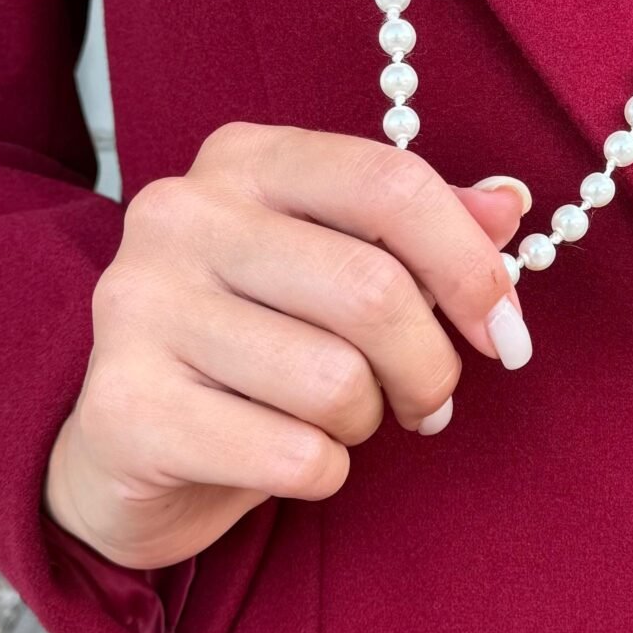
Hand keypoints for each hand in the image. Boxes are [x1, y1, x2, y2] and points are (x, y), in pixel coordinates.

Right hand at [43, 123, 531, 570]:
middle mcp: (180, 215)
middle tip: (427, 400)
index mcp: (243, 160)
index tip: (504, 331)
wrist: (124, 447)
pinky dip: (320, 472)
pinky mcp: (126, 407)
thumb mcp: (335, 266)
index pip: (390, 182)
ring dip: (365, 421)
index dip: (470, 266)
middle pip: (373, 290)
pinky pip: (293, 455)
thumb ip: (418, 231)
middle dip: (429, 366)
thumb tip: (507, 206)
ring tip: (336, 421)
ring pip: (335, 382)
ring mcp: (140, 307)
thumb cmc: (251, 346)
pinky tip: (286, 458)